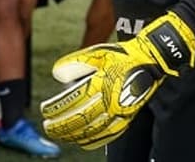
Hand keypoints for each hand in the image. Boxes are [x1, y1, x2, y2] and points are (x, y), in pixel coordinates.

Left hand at [41, 11, 194, 149]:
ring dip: (73, 135)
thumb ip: (76, 63)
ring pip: (92, 130)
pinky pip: (109, 134)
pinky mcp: (127, 117)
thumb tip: (56, 75)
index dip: (56, 109)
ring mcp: (119, 111)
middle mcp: (109, 100)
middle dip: (61, 126)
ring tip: (61, 136)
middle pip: (80, 120)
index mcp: (100, 83)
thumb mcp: (97, 53)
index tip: (44, 111)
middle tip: (48, 128)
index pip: (72, 102)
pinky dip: (93, 140)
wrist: (150, 60)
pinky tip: (83, 142)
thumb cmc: (121, 56)